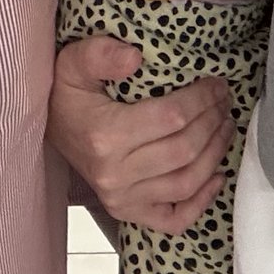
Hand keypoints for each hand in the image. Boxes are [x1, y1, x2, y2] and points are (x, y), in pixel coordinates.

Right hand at [47, 36, 230, 232]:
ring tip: (225, 127)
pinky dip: (202, 202)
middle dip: (213, 122)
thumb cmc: (67, 93)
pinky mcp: (127, 213)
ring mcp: (122, 199)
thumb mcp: (73, 62)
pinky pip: (174, 220)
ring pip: (186, 182)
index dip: (203, 99)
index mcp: (105, 136)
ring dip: (216, 154)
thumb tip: (135, 57)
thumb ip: (99, 53)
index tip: (217, 84)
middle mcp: (115, 174)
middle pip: (185, 150)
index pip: (172, 118)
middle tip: (225, 102)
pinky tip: (217, 177)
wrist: (48, 126)